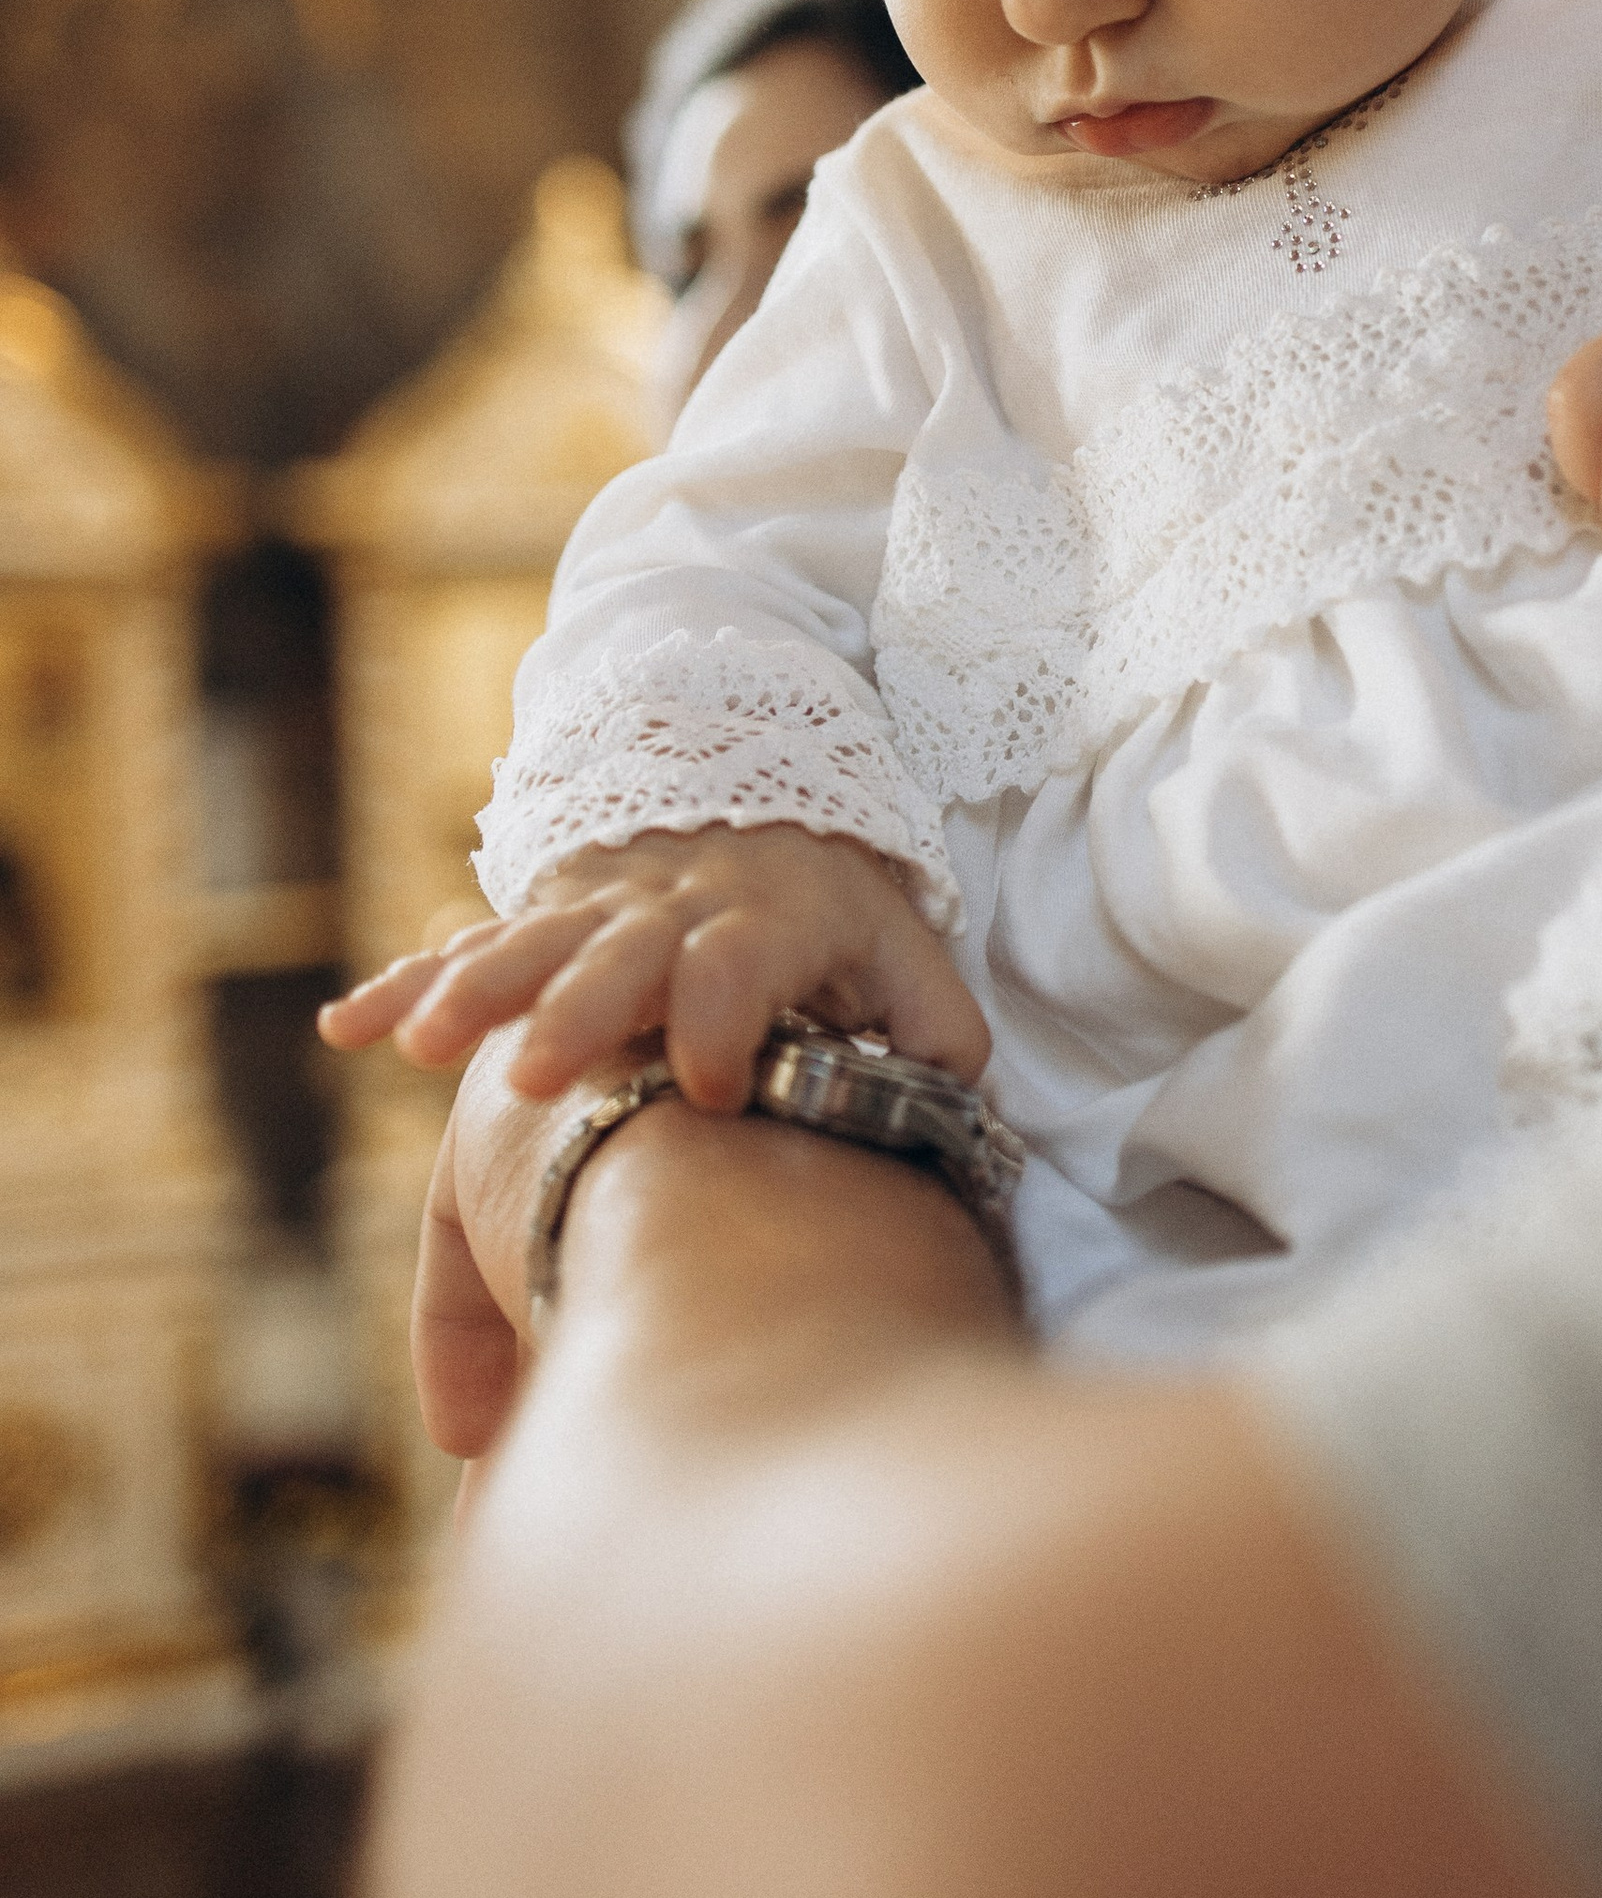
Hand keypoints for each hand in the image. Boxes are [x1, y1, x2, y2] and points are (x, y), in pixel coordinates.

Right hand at [319, 820, 988, 1110]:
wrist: (767, 795)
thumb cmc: (842, 910)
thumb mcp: (906, 954)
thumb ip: (934, 1031)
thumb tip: (954, 1102)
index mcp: (766, 922)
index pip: (744, 965)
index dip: (727, 1020)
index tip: (708, 1089)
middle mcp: (671, 913)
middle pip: (618, 959)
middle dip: (576, 1014)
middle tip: (529, 1078)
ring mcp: (597, 913)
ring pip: (528, 946)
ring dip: (475, 992)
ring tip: (424, 1046)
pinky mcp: (544, 921)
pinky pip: (467, 949)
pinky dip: (408, 984)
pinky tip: (350, 1029)